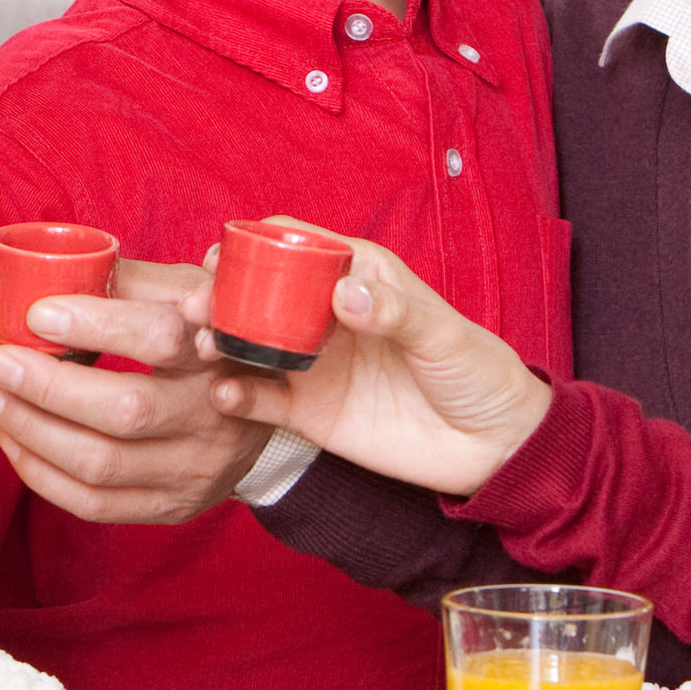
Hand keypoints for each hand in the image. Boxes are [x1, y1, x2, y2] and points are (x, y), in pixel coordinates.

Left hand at [0, 259, 271, 523]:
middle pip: (125, 411)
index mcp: (221, 348)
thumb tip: (60, 271)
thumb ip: (132, 281)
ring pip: (100, 464)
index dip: (96, 324)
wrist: (261, 410)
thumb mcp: (189, 294)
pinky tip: (15, 439)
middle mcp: (215, 414)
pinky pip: (95, 504)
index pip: (161, 338)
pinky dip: (42, 474)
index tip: (38, 313)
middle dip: (46, 388)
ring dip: (31, 431)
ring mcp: (194, 469)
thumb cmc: (208, 337)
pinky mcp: (172, 506)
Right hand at [201, 221, 552, 496]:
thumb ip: (396, 312)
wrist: (493, 446)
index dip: (256, 243)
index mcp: (358, 277)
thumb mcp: (444, 336)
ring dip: (218, 341)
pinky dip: (235, 396)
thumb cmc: (479, 373)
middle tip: (197, 305)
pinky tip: (224, 395)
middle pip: (259, 293)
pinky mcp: (309, 412)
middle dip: (221, 293)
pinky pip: (260, 400)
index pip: (297, 245)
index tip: (224, 252)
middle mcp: (326, 315)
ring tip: (202, 347)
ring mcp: (313, 364)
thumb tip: (344, 293)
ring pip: (249, 344)